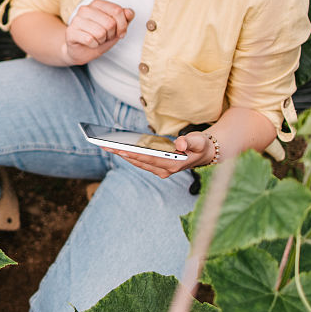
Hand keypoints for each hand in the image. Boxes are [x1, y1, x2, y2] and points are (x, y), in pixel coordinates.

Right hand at [63, 0, 134, 64]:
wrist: (81, 50)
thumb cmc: (99, 37)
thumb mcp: (116, 27)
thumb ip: (125, 18)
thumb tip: (129, 12)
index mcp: (97, 4)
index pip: (117, 11)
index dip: (123, 25)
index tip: (120, 32)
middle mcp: (85, 9)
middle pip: (110, 23)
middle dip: (111, 35)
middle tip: (106, 37)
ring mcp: (76, 20)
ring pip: (100, 32)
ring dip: (102, 40)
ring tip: (97, 40)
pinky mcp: (70, 32)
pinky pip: (89, 40)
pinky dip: (94, 45)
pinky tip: (90, 43)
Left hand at [100, 131, 214, 178]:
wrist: (205, 154)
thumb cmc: (201, 146)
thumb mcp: (199, 141)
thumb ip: (191, 141)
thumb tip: (179, 142)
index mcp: (174, 165)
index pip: (149, 159)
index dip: (134, 154)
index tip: (119, 149)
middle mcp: (165, 170)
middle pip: (139, 161)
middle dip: (122, 153)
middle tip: (105, 145)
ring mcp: (161, 170)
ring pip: (138, 162)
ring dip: (122, 155)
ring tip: (107, 145)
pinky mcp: (158, 168)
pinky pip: (140, 162)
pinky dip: (129, 155)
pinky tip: (118, 148)